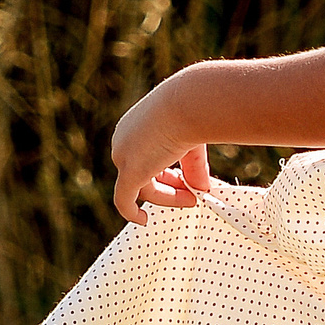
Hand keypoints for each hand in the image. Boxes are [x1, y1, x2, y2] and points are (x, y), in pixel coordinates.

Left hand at [110, 81, 212, 224]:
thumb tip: (201, 190)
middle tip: (193, 196)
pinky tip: (143, 220)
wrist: (189, 103)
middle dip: (170, 186)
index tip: (189, 181)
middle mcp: (124, 141)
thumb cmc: (193, 113)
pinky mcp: (129, 172)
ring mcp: (124, 157)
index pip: (148, 157)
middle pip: (145, 174)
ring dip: (168, 197)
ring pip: (143, 188)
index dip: (169, 173)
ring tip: (191, 201)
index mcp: (135, 127)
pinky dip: (131, 212)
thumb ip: (192, 168)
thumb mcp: (192, 142)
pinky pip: (123, 200)